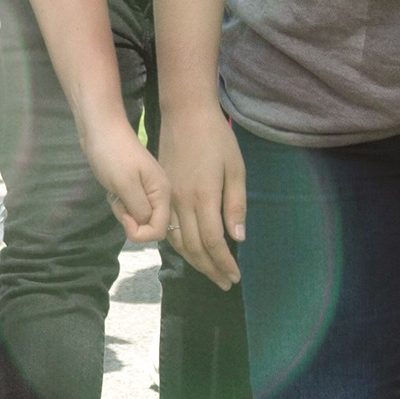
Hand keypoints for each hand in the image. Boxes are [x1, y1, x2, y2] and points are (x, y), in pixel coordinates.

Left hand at [81, 114, 171, 245]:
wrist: (101, 129)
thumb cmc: (112, 154)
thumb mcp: (126, 184)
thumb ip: (139, 209)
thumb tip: (145, 225)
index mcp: (163, 193)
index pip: (160, 230)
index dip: (140, 232)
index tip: (124, 216)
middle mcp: (160, 194)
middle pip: (149, 226)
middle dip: (131, 221)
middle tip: (119, 200)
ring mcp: (148, 191)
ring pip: (138, 218)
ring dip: (123, 212)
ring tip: (115, 192)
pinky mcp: (136, 188)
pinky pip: (131, 208)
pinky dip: (120, 204)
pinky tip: (114, 190)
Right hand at [151, 104, 246, 288]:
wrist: (185, 115)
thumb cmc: (217, 139)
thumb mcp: (236, 169)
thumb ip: (236, 204)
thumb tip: (237, 237)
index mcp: (204, 197)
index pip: (213, 241)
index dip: (224, 262)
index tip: (234, 277)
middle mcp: (182, 202)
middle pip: (194, 247)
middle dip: (210, 268)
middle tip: (224, 283)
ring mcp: (168, 199)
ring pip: (178, 241)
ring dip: (194, 261)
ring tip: (210, 272)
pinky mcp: (161, 194)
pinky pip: (169, 229)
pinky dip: (180, 245)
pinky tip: (190, 251)